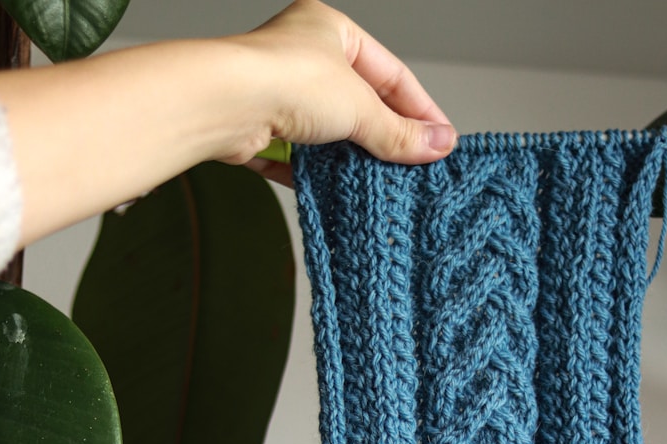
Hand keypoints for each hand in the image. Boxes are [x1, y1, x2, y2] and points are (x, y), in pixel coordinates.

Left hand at [223, 0, 456, 185]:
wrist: (225, 103)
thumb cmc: (287, 80)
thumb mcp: (359, 107)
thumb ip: (398, 132)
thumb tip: (439, 146)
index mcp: (331, 29)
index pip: (390, 72)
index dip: (419, 108)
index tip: (441, 140)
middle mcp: (302, 56)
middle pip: (359, 103)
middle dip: (386, 136)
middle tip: (415, 166)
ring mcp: (278, 92)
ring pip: (328, 131)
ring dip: (353, 158)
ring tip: (382, 183)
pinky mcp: (258, 128)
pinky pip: (297, 155)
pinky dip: (317, 173)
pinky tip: (339, 190)